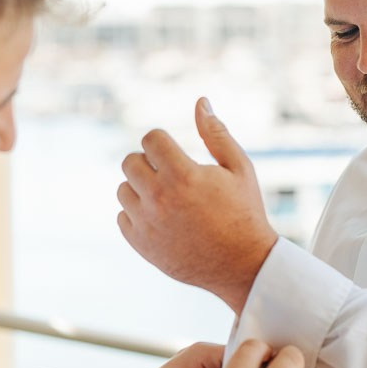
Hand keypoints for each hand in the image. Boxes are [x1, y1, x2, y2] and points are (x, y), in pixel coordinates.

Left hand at [117, 98, 278, 311]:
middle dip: (149, 163)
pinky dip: (137, 215)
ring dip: (141, 189)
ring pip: (123, 190)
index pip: (150, 139)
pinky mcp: (141, 245)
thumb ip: (216, 134)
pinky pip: (122, 217)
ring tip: (168, 199)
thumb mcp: (239, 168)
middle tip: (171, 175)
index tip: (176, 154)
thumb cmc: (244, 212)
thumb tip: (201, 102)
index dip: (162, 142)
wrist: (243, 265)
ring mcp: (147, 224)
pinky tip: (161, 219)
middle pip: (130, 162)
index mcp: (183, 175)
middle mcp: (159, 198)